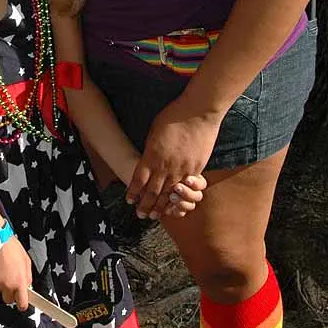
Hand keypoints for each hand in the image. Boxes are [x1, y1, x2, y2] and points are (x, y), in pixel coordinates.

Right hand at [0, 235, 32, 310]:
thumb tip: (27, 286)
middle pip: (8, 300)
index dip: (22, 304)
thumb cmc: (11, 247)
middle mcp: (7, 285)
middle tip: (9, 281)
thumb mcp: (26, 261)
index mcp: (19, 282)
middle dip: (9, 293)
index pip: (22, 304)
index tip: (21, 302)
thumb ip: (27, 277)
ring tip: (0, 270)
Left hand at [126, 102, 221, 219]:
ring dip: (160, 206)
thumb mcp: (154, 132)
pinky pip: (185, 188)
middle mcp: (164, 166)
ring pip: (168, 194)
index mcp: (151, 156)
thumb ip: (150, 150)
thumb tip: (146, 161)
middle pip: (151, 192)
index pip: (138, 180)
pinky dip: (178, 198)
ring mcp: (180, 169)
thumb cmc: (174, 116)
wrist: (198, 112)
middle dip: (144, 205)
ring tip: (155, 215)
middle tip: (140, 215)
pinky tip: (174, 203)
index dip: (133, 192)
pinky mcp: (195, 169)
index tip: (129, 200)